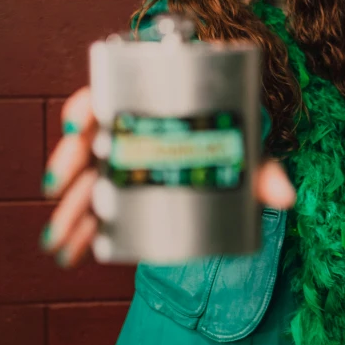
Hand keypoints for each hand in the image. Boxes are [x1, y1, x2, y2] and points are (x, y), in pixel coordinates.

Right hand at [40, 87, 296, 267]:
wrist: (225, 144)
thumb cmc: (229, 132)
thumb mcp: (244, 146)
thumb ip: (263, 168)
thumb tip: (285, 197)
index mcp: (148, 100)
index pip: (107, 92)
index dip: (86, 104)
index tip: (78, 122)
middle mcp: (126, 126)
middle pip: (86, 138)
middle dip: (68, 165)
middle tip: (59, 190)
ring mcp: (119, 157)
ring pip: (84, 176)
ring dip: (68, 207)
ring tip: (59, 240)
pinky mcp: (119, 185)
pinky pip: (93, 202)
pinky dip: (82, 228)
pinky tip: (72, 252)